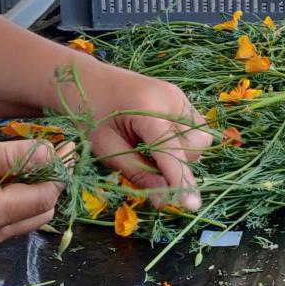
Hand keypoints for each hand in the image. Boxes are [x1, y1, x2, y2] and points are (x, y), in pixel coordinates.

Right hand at [0, 135, 64, 249]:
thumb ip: (9, 157)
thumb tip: (51, 154)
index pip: (45, 199)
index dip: (57, 172)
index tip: (60, 145)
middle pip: (42, 213)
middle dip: (47, 183)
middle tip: (37, 151)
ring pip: (28, 220)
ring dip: (31, 193)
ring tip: (15, 162)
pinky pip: (8, 223)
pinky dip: (14, 201)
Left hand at [71, 60, 212, 210]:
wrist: (84, 80)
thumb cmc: (88, 114)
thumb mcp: (107, 149)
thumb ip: (139, 174)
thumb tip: (164, 201)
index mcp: (148, 109)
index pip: (173, 152)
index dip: (181, 181)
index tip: (191, 205)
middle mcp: (171, 98)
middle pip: (194, 146)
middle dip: (178, 164)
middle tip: (148, 166)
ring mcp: (178, 95)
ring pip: (200, 138)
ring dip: (182, 153)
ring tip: (151, 151)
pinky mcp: (180, 97)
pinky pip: (195, 128)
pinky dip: (182, 141)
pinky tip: (158, 140)